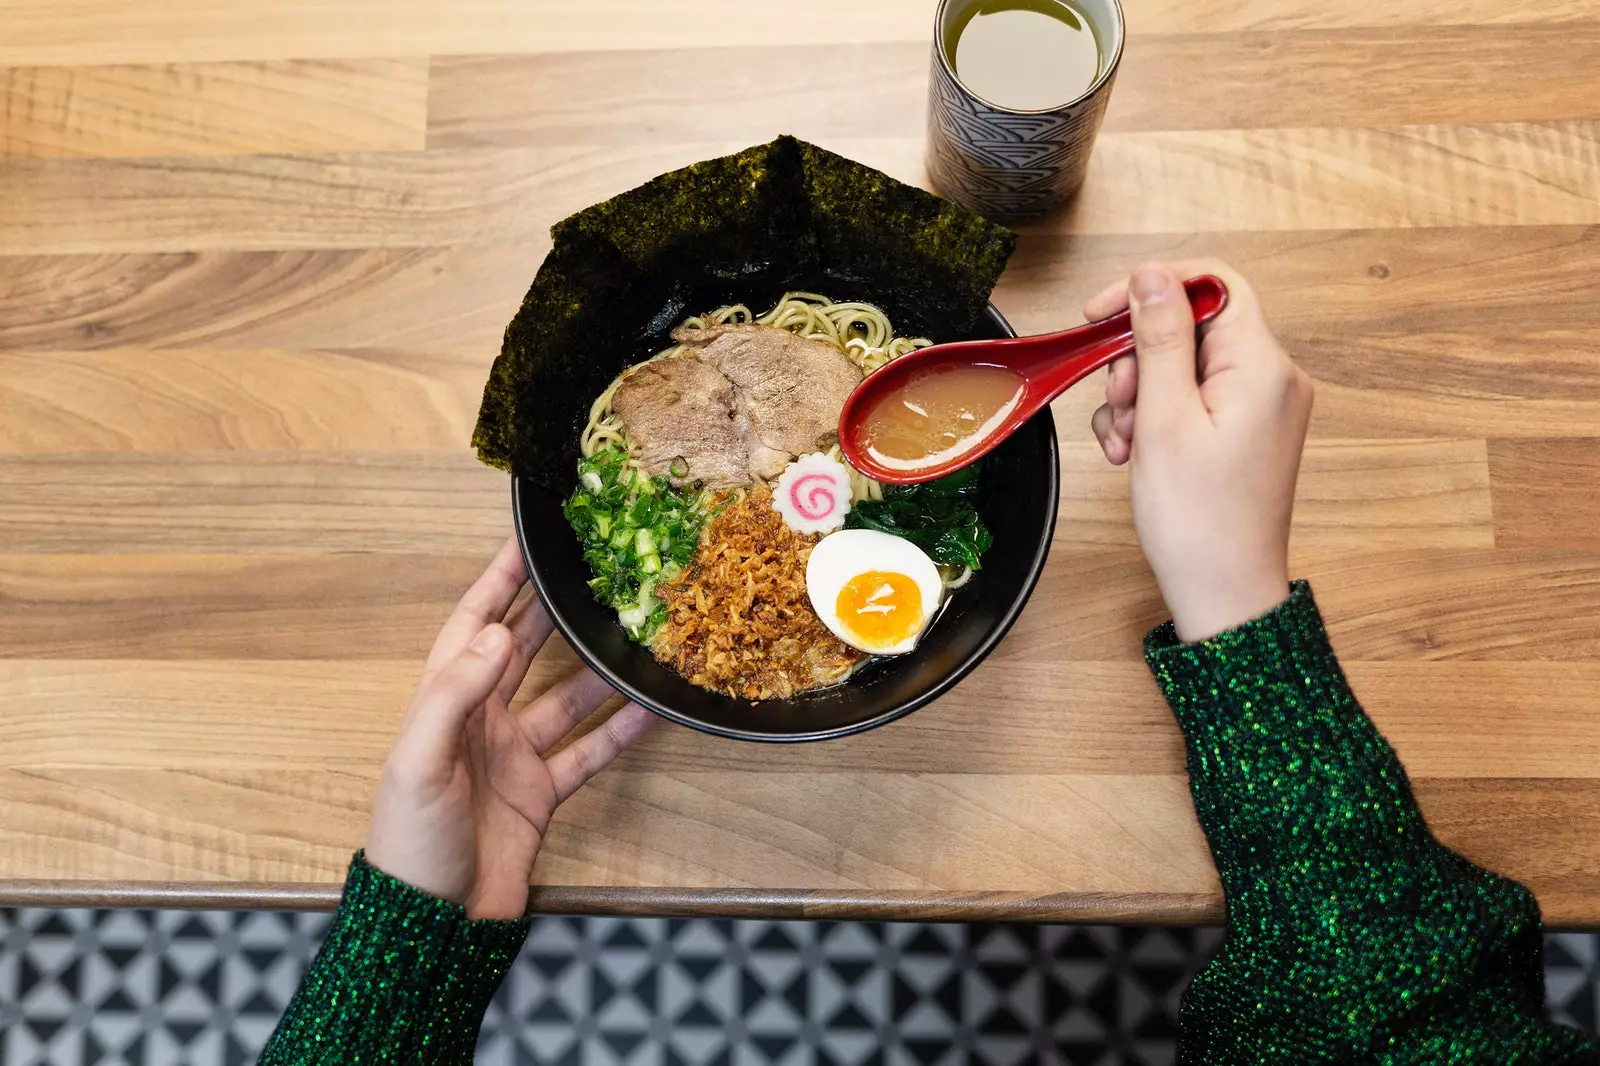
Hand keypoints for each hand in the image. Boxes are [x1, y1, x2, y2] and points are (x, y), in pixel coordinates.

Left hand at [364, 537, 653, 918]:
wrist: (431, 925)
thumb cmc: (410, 843)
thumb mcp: (420, 762)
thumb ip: (455, 694)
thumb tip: (499, 632)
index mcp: (443, 703)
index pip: (472, 624)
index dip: (498, 581)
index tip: (527, 540)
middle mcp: (480, 722)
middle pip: (523, 651)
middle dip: (553, 610)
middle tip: (593, 573)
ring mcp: (514, 757)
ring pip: (566, 698)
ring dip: (597, 669)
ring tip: (634, 632)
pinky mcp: (541, 793)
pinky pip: (588, 751)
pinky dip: (619, 731)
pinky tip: (649, 708)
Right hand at [1087, 260, 1313, 641]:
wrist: (1224, 596)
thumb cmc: (1199, 522)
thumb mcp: (1163, 420)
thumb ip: (1160, 338)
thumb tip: (1152, 274)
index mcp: (1262, 367)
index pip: (1211, 284)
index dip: (1151, 288)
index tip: (1099, 315)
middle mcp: (1271, 379)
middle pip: (1191, 326)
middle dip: (1138, 358)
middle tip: (1117, 404)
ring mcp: (1259, 408)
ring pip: (1182, 365)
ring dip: (1138, 394)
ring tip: (1124, 441)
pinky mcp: (1242, 433)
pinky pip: (1189, 400)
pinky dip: (1153, 418)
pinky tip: (1132, 453)